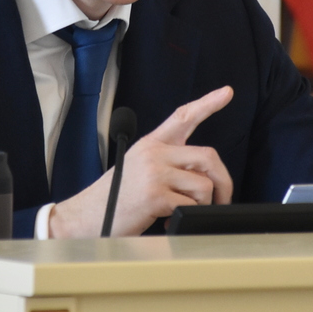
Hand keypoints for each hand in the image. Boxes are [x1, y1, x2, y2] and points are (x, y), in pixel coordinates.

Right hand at [48, 86, 234, 237]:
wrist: (85, 216)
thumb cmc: (112, 197)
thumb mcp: (135, 166)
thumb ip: (166, 162)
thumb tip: (201, 176)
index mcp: (151, 144)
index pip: (183, 116)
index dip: (208, 103)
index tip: (226, 92)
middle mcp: (154, 154)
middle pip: (207, 156)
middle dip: (223, 180)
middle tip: (223, 197)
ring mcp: (154, 174)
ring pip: (204, 185)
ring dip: (203, 204)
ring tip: (185, 210)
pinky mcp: (155, 196)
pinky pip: (190, 205)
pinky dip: (185, 216)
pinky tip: (168, 219)